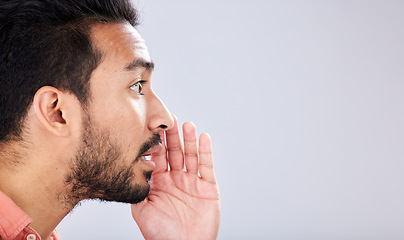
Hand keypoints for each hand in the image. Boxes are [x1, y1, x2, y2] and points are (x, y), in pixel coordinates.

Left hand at [131, 116, 219, 239]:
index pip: (159, 157)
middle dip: (173, 136)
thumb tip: (131, 166)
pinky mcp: (208, 187)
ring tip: (187, 125)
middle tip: (171, 119)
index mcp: (160, 182)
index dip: (157, 142)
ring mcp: (192, 182)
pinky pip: (207, 167)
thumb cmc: (160, 234)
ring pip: (191, 156)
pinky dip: (206, 152)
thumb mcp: (141, 209)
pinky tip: (204, 138)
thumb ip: (137, 187)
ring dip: (189, 140)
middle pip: (175, 152)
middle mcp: (176, 179)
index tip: (153, 126)